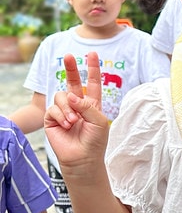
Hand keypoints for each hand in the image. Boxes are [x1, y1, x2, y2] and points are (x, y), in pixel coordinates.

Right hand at [44, 52, 108, 167]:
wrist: (83, 159)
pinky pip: (53, 108)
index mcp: (91, 104)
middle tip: (68, 56)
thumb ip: (87, 105)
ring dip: (68, 108)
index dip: (92, 69)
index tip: (92, 54)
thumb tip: (70, 95)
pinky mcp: (52, 119)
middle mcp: (77, 105)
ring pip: (61, 96)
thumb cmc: (95, 141)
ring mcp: (64, 111)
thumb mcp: (98, 120)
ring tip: (73, 122)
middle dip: (70, 68)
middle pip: (72, 82)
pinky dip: (61, 116)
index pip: (92, 83)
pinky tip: (66, 125)